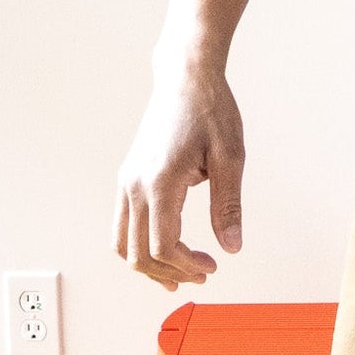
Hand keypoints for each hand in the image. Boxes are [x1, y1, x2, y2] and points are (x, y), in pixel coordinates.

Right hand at [112, 51, 244, 290]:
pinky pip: (122, 224)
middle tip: (202, 274)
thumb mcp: (230, 158)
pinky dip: (138, 245)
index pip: (163, 245)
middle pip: (138, 252)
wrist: (185, 79)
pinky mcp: (127, 177)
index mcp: (160, 181)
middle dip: (169, 272)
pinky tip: (164, 249)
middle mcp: (135, 185)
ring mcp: (126, 181)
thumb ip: (228, 206)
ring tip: (178, 273)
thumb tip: (232, 247)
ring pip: (122, 242)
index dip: (187, 265)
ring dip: (148, 265)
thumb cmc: (210, 111)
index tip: (213, 267)